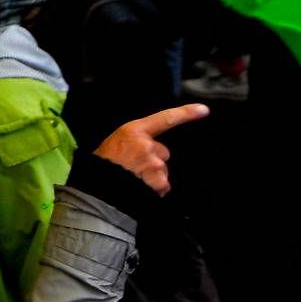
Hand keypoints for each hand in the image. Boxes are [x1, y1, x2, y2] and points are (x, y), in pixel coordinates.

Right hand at [93, 104, 207, 194]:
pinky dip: (154, 191)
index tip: (203, 110)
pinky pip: (162, 187)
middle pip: (163, 153)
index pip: (165, 119)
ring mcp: (154, 164)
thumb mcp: (113, 145)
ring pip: (162, 172)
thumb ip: (133, 142)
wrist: (97, 190)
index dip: (186, 113)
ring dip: (153, 178)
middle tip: (134, 169)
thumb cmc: (100, 167)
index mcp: (134, 131)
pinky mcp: (158, 182)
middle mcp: (147, 145)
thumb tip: (145, 149)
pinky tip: (139, 191)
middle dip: (154, 161)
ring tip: (134, 182)